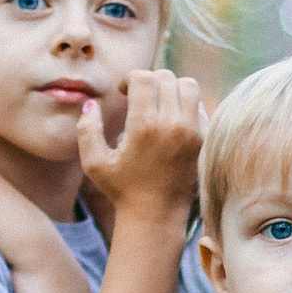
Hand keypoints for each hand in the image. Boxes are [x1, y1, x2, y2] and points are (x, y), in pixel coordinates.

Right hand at [80, 69, 203, 218]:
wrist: (156, 215)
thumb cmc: (122, 189)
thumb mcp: (94, 163)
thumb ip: (87, 129)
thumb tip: (90, 103)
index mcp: (144, 127)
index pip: (143, 78)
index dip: (130, 78)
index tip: (124, 92)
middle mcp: (172, 125)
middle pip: (166, 77)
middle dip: (149, 81)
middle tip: (140, 97)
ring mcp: (193, 132)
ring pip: (188, 86)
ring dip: (171, 88)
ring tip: (158, 103)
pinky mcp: (205, 140)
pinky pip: (200, 106)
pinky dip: (186, 105)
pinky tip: (172, 119)